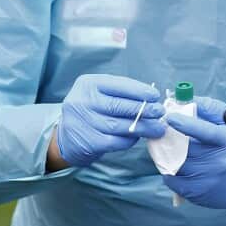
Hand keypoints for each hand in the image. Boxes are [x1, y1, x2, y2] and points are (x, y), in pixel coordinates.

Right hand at [51, 74, 165, 168]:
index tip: (155, 96)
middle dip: (144, 109)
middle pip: (120, 106)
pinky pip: (116, 141)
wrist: (65, 137)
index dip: (139, 91)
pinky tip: (138, 138)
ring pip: (120, 125)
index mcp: (88, 84)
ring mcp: (84, 122)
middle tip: (160, 112)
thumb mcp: (99, 94)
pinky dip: (130, 140)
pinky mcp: (88, 141)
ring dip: (143, 127)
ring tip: (157, 128)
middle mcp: (82, 101)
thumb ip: (121, 93)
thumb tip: (151, 99)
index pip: (119, 85)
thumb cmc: (90, 111)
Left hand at [163, 96, 225, 210]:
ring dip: (165, 154)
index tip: (170, 117)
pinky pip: (172, 180)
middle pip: (183, 148)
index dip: (186, 123)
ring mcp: (205, 178)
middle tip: (160, 132)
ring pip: (173, 164)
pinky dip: (168, 171)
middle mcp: (216, 161)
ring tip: (165, 147)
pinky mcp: (196, 192)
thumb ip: (210, 109)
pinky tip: (172, 165)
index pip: (205, 131)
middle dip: (168, 138)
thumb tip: (187, 100)